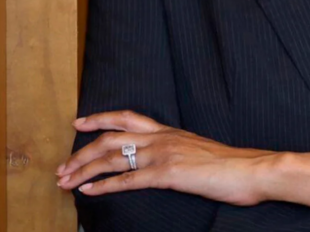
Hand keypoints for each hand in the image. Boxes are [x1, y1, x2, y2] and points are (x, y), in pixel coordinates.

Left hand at [56, 110, 274, 203]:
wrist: (248, 169)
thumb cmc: (228, 164)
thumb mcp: (197, 151)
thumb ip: (177, 151)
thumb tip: (163, 160)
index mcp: (169, 131)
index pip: (128, 117)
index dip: (101, 118)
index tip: (79, 122)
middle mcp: (162, 138)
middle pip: (112, 137)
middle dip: (82, 152)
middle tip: (61, 166)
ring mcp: (163, 154)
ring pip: (114, 157)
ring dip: (85, 170)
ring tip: (65, 182)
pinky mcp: (167, 174)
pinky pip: (128, 179)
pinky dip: (104, 185)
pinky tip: (89, 192)